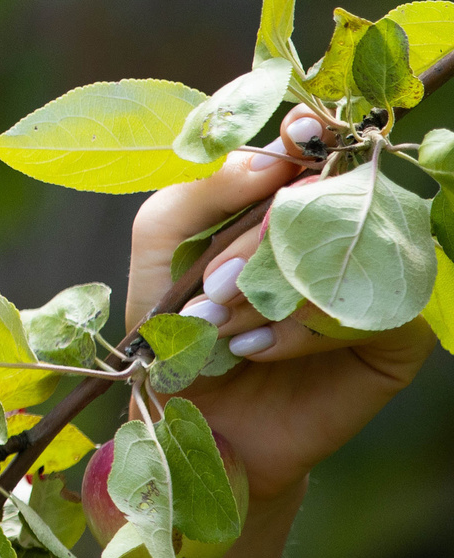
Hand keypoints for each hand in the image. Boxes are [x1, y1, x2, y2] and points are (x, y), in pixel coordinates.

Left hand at [127, 121, 433, 557]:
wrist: (198, 424)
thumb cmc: (175, 331)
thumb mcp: (159, 254)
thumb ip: (194, 196)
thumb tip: (266, 160)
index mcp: (283, 195)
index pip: (310, 145)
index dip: (307, 134)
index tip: (293, 137)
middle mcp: (339, 227)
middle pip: (327, 198)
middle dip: (258, 243)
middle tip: (210, 287)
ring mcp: (376, 277)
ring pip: (349, 253)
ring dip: (273, 292)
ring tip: (219, 327)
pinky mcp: (398, 335)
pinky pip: (370, 311)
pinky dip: (304, 330)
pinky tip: (259, 349)